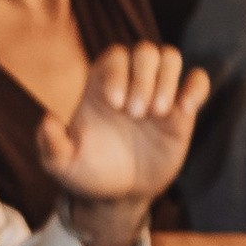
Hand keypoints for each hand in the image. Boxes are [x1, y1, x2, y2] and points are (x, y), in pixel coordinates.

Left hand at [40, 41, 208, 245]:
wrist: (119, 195)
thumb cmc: (89, 173)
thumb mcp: (61, 165)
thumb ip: (50, 145)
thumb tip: (48, 120)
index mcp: (102, 87)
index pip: (114, 56)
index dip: (117, 72)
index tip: (114, 104)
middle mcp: (131, 84)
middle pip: (145, 50)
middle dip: (143, 77)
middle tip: (137, 114)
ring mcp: (158, 94)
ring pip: (170, 57)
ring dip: (167, 79)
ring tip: (157, 113)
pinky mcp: (182, 111)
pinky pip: (196, 80)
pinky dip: (196, 87)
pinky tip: (185, 109)